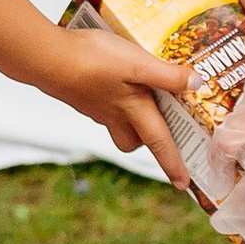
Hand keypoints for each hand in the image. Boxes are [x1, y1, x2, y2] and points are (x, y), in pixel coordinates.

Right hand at [46, 25, 200, 185]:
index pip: (159, 144)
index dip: (174, 164)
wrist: (47, 58)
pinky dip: (114, 99)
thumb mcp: (138, 63)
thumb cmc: (93, 61)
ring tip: (144, 96)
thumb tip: (197, 85)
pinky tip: (116, 77)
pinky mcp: (81, 95)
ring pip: (117, 124)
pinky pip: (103, 106)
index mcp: (133, 111)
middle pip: (133, 140)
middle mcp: (114, 115)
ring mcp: (94, 106)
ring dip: (131, 118)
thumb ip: (168, 76)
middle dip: (148, 141)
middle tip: (164, 129)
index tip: (184, 185)